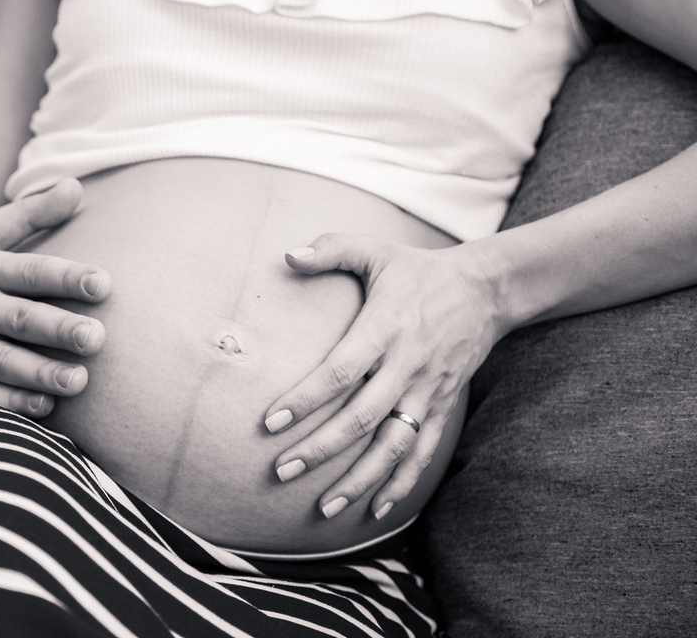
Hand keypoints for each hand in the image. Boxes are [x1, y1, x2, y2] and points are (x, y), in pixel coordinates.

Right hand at [0, 179, 110, 416]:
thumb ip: (28, 214)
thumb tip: (76, 186)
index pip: (29, 271)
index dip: (66, 277)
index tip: (103, 284)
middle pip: (18, 319)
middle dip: (57, 329)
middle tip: (97, 337)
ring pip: (2, 361)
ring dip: (40, 373)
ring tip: (79, 381)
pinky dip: (10, 402)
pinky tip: (44, 407)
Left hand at [263, 233, 505, 519]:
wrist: (488, 289)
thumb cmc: (419, 270)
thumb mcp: (376, 251)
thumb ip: (331, 249)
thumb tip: (287, 255)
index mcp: (385, 328)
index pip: (341, 371)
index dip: (306, 398)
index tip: (271, 421)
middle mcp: (406, 366)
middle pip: (362, 418)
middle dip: (321, 450)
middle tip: (282, 471)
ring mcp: (427, 391)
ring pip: (393, 445)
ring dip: (359, 480)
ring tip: (323, 508)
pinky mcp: (441, 406)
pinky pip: (422, 452)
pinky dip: (401, 484)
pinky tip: (375, 509)